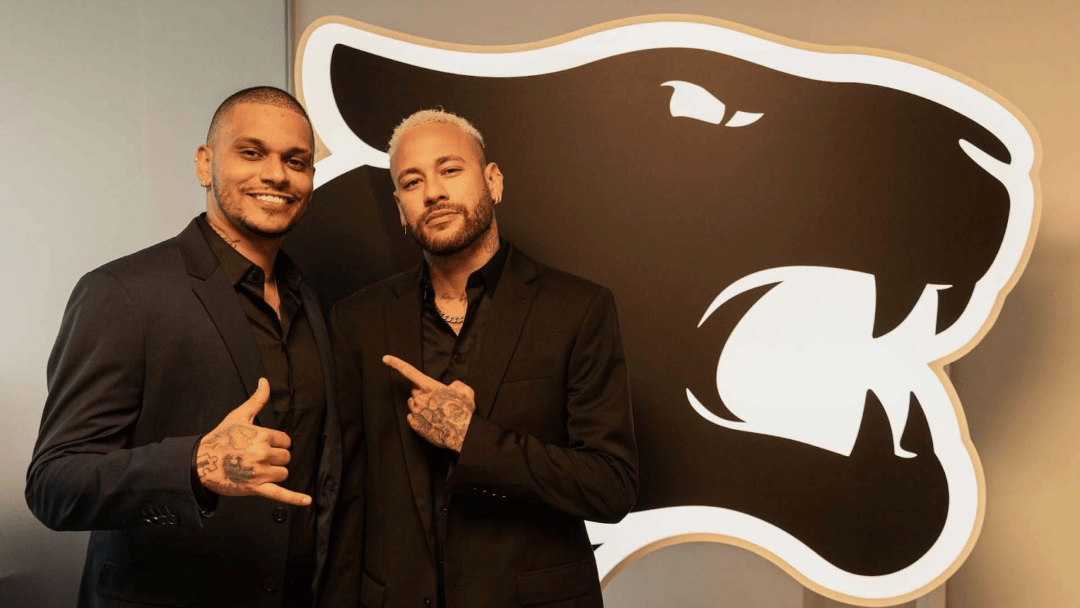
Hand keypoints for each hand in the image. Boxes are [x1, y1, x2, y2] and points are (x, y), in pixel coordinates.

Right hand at [195, 378, 310, 505]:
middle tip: (256, 457)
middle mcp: (263, 454)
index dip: (276, 443)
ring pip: (283, 473)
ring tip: (256, 469)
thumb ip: (257, 399)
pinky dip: (294, 498)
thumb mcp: (239, 416)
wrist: (200, 463)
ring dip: (274, 472)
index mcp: (262, 436)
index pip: (285, 441)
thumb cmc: (220, 438)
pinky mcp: (256, 488)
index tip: (262, 444)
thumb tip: (265, 381)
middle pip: (286, 457)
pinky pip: (280, 494)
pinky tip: (307, 501)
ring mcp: (260, 472)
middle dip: (275, 457)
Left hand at [383, 355, 474, 451]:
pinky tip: (431, 420)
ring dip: (420, 404)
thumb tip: (452, 387)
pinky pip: (412, 417)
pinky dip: (419, 417)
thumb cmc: (463, 412)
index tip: (385, 358)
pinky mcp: (415, 425)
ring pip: (412, 403)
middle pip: (414, 390)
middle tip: (436, 399)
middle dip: (422, 391)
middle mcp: (420, 398)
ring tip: (435, 411)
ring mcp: (416, 412)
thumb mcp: (465, 391)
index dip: (396, 363)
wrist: (461, 434)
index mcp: (430, 387)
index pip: (409, 371)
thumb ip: (456, 385)